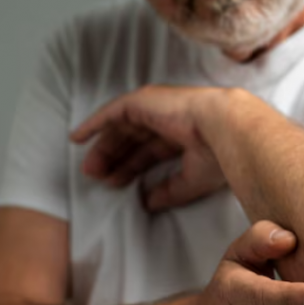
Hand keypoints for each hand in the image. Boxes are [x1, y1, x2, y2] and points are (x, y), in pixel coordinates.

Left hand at [70, 85, 227, 211]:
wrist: (225, 129)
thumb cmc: (219, 155)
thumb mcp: (192, 180)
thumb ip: (169, 191)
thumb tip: (148, 203)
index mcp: (184, 135)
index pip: (151, 151)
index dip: (132, 168)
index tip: (115, 184)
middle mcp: (169, 119)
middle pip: (133, 140)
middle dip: (115, 159)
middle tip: (96, 178)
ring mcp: (155, 107)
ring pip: (120, 128)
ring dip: (103, 147)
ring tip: (88, 168)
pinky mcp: (143, 101)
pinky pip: (112, 112)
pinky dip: (94, 124)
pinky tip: (77, 138)